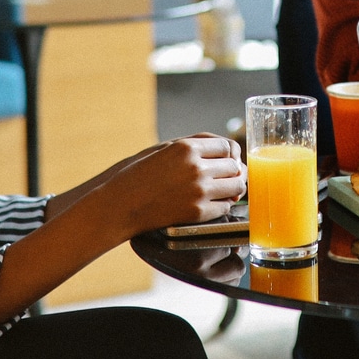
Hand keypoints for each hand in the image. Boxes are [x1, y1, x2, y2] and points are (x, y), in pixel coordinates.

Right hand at [98, 133, 247, 237]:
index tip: (224, 161)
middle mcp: (196, 168)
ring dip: (232, 188)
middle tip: (223, 178)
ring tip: (220, 190)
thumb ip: (196, 145)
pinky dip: (221, 205)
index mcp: (187, 148)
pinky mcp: (198, 213)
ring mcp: (199, 191)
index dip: (228, 155)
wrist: (121, 204)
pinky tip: (209, 203)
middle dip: (231, 172)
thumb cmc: (140, 174)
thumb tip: (228, 152)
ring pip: (236, 186)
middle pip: (235, 166)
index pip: (227, 147)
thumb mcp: (165, 148)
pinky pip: (225, 207)